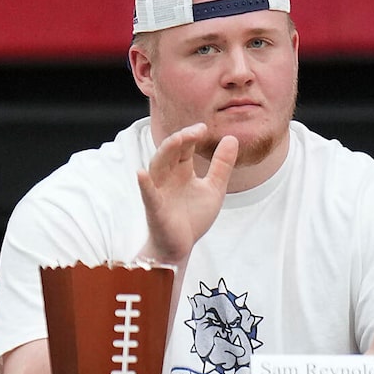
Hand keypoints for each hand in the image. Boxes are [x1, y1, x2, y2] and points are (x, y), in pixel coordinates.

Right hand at [135, 122, 239, 265]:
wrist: (181, 246)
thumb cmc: (193, 216)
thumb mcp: (214, 188)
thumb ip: (222, 165)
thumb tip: (232, 138)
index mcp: (181, 171)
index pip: (184, 147)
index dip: (192, 135)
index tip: (204, 128)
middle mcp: (168, 177)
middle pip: (170, 152)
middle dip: (181, 139)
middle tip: (197, 130)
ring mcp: (159, 191)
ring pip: (157, 166)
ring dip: (166, 152)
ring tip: (178, 139)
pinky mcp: (154, 209)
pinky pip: (147, 194)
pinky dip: (144, 185)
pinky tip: (141, 174)